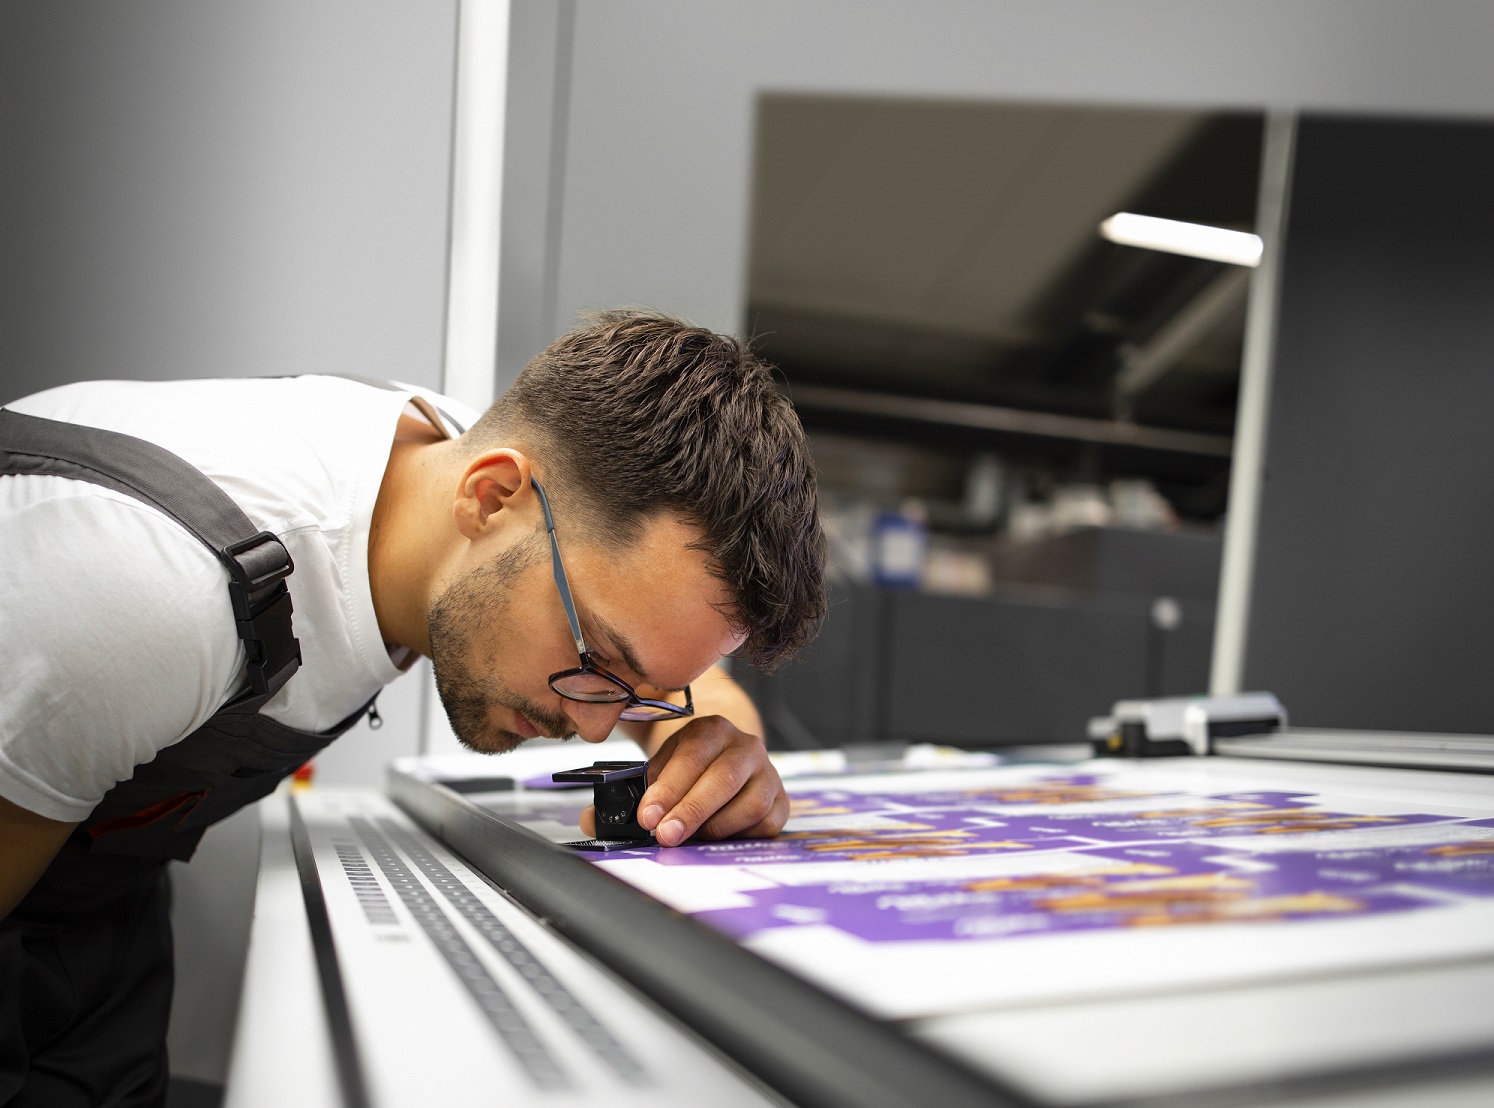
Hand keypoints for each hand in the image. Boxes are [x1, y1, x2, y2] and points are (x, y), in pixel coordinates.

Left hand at [578, 715, 787, 845]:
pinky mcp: (781, 799)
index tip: (647, 816)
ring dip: (717, 826)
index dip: (668, 788)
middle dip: (690, 811)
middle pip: (722, 779)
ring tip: (692, 838)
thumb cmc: (690, 767)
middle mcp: (744, 746)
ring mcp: (767, 772)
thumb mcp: (659, 768)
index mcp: (711, 729)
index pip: (691, 756)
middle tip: (665, 835)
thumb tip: (593, 822)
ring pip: (750, 803)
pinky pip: (768, 822)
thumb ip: (628, 794)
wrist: (729, 757)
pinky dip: (742, 835)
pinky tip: (720, 837)